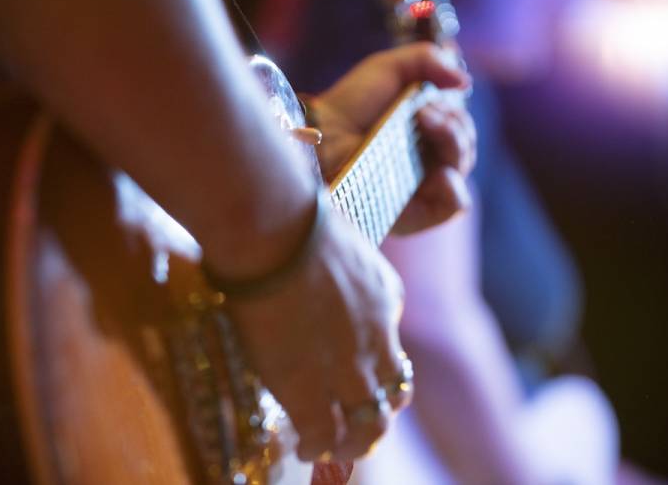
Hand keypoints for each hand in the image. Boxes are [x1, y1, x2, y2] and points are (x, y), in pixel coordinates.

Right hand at [227, 208, 409, 461]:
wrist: (274, 230)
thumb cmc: (295, 217)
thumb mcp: (337, 236)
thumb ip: (340, 259)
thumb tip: (318, 255)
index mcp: (386, 298)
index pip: (393, 350)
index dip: (378, 371)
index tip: (360, 379)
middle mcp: (377, 339)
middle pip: (393, 395)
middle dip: (378, 416)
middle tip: (361, 431)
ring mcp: (347, 368)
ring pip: (368, 425)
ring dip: (354, 443)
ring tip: (337, 451)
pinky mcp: (308, 387)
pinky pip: (322, 434)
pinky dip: (317, 447)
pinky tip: (305, 449)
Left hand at [311, 42, 476, 233]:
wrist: (323, 136)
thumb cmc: (348, 104)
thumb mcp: (388, 68)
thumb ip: (428, 60)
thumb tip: (464, 82)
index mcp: (423, 133)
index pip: (460, 127)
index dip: (456, 112)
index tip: (433, 96)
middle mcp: (425, 161)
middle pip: (466, 146)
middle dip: (454, 122)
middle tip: (424, 112)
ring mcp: (421, 188)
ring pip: (462, 168)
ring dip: (454, 140)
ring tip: (424, 125)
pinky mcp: (415, 214)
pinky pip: (453, 205)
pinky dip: (453, 185)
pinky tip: (437, 171)